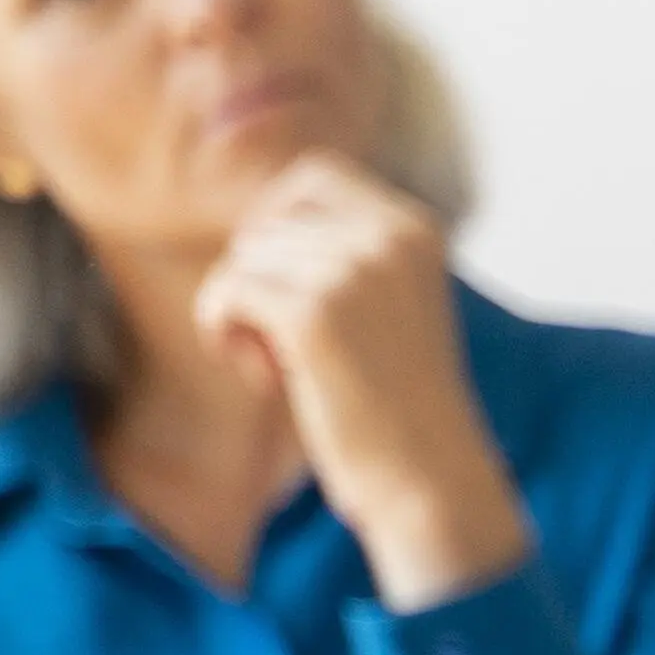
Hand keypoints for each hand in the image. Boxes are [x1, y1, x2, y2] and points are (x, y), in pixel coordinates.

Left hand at [188, 162, 523, 599]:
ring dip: (243, 314)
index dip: (279, 224)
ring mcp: (354, 271)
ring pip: (242, 258)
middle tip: (294, 340)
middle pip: (268, 220)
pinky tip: (266, 377)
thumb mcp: (391, 304)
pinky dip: (224, 335)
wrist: (431, 480)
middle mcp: (392, 235)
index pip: (315, 175)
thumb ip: (347, 251)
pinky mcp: (313, 313)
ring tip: (289, 367)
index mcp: (418, 228)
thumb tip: (257, 218)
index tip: (290, 288)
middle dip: (261, 276)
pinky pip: (227, 292)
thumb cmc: (399, 404)